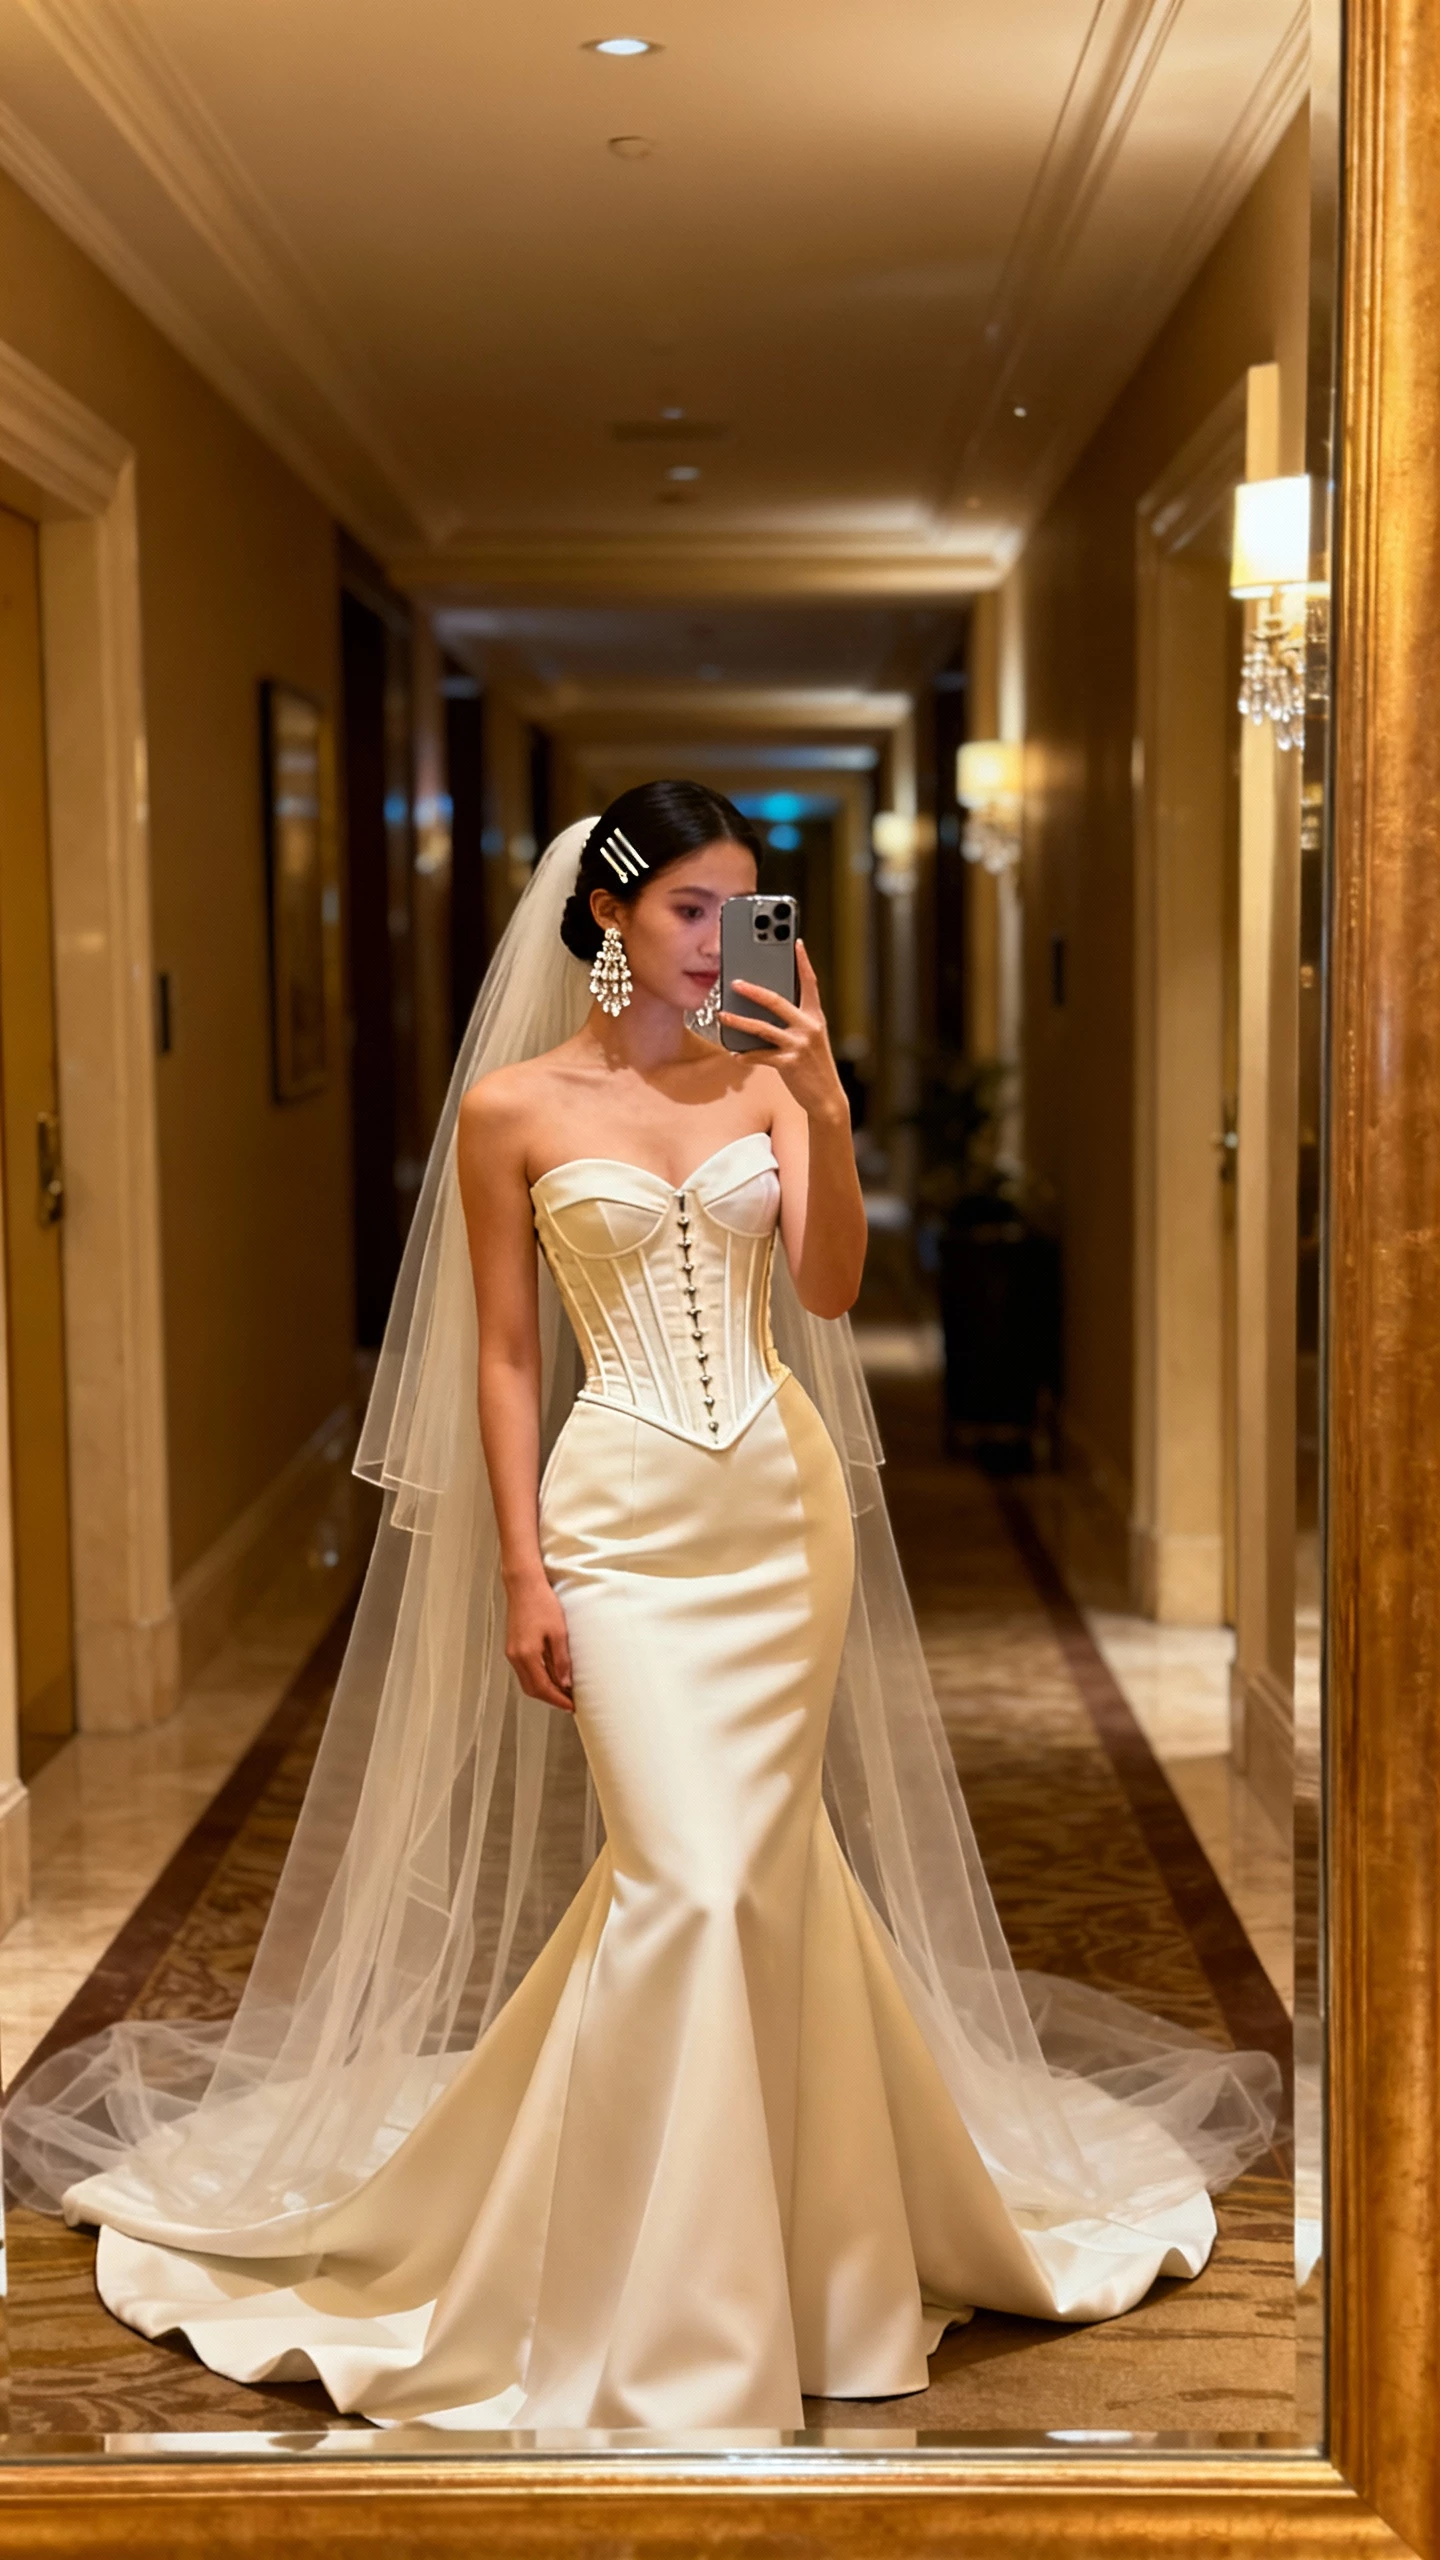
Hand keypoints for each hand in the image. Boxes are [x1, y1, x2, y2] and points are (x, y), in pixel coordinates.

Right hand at [504, 1570, 574, 1711]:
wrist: (524, 1585)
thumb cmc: (542, 1604)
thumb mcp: (559, 1633)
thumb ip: (561, 1660)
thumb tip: (565, 1683)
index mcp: (526, 1655)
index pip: (542, 1688)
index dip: (557, 1700)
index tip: (571, 1706)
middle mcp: (515, 1657)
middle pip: (532, 1689)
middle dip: (550, 1698)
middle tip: (569, 1701)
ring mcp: (512, 1652)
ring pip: (527, 1681)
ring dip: (544, 1689)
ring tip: (563, 1690)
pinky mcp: (513, 1646)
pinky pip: (524, 1670)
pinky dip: (538, 1677)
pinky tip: (552, 1674)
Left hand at [719, 941, 846, 1119]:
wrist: (826, 1097)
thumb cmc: (814, 1066)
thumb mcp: (811, 1039)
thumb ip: (794, 1023)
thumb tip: (766, 1010)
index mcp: (815, 1017)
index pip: (810, 984)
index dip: (803, 962)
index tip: (796, 942)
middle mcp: (809, 1027)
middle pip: (776, 1002)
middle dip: (753, 991)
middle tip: (735, 982)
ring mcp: (798, 1045)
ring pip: (762, 1028)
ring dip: (738, 1022)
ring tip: (721, 1015)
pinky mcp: (789, 1063)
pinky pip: (760, 1056)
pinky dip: (746, 1056)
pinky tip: (735, 1055)